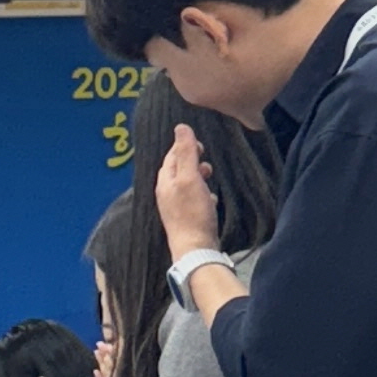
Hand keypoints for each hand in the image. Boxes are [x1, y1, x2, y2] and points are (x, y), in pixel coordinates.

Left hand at [154, 123, 219, 259]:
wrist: (196, 249)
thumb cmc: (192, 213)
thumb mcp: (190, 178)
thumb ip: (185, 153)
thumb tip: (181, 127)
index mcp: (164, 181)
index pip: (171, 156)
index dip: (184, 146)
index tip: (200, 144)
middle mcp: (166, 194)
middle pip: (177, 170)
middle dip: (192, 161)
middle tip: (206, 159)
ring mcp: (175, 208)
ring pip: (186, 185)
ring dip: (198, 177)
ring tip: (210, 175)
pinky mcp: (186, 219)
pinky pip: (193, 201)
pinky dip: (202, 195)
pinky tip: (211, 198)